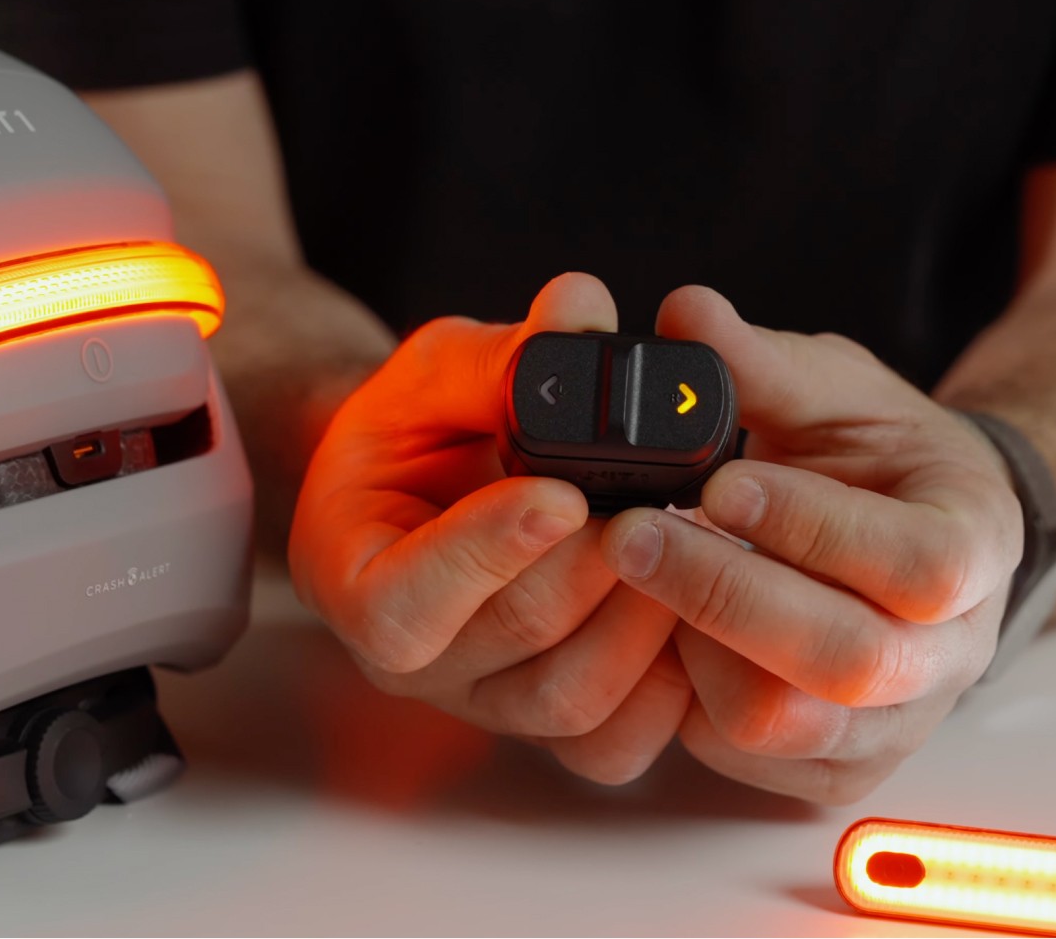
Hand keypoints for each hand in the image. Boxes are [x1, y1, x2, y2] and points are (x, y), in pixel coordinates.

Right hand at [291, 273, 690, 783]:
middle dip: (594, 569)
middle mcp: (420, 662)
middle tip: (657, 503)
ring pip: (572, 704)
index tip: (559, 491)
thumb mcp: (439, 371)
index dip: (485, 554)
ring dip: (642, 619)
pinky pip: (619, 743)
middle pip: (509, 648)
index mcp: (356, 580)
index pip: (402, 606)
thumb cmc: (423, 426)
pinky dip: (670, 687)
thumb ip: (499, 353)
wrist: (436, 483)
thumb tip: (581, 312)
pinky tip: (699, 607)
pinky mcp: (560, 720)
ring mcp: (491, 700)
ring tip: (688, 540)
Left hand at [599, 287, 1023, 802]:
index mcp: (977, 545)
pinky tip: (660, 624)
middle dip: (726, 595)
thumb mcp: (840, 391)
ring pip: (786, 722)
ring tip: (650, 572)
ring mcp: (893, 724)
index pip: (917, 565)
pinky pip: (744, 756)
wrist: (916, 538)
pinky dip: (685, 693)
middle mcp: (950, 653)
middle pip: (848, 661)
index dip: (814, 530)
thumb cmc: (881, 460)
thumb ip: (766, 362)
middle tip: (633, 535)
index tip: (720, 481)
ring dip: (697, 648)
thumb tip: (685, 316)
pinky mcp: (831, 767)